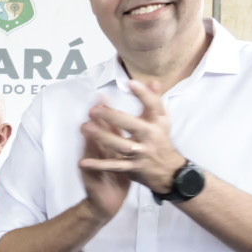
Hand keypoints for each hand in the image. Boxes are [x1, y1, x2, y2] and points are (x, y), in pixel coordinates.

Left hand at [78, 80, 187, 196]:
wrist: (168, 170)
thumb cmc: (160, 139)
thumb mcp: (160, 120)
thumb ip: (154, 101)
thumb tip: (153, 81)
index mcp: (158, 122)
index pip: (153, 106)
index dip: (143, 94)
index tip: (130, 82)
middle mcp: (151, 136)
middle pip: (133, 125)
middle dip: (113, 117)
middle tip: (94, 109)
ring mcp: (141, 153)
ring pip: (121, 145)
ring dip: (102, 137)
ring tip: (86, 127)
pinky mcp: (132, 167)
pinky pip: (114, 166)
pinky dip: (99, 165)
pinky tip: (83, 162)